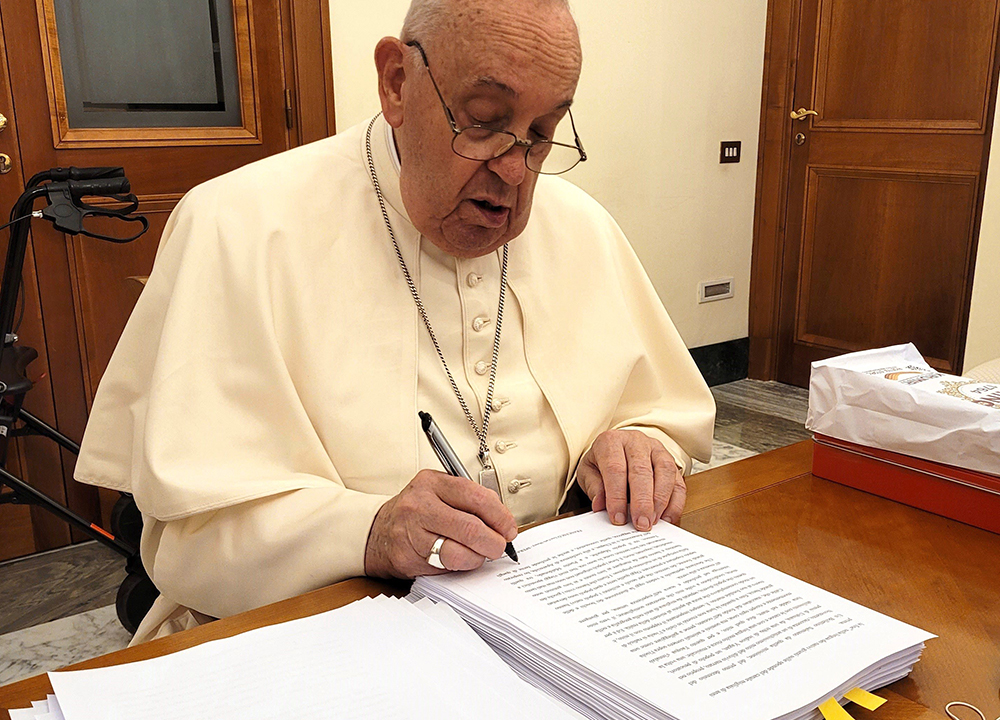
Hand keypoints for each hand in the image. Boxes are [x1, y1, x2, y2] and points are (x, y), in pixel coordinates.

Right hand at [364, 469, 517, 578]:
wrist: (376, 532)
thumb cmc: (415, 512)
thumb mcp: (438, 493)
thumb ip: (468, 501)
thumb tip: (503, 522)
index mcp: (432, 483)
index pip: (476, 497)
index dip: (500, 516)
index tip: (509, 528)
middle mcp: (419, 506)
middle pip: (471, 528)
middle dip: (494, 542)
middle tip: (499, 546)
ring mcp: (411, 533)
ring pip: (459, 553)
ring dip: (477, 558)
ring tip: (479, 554)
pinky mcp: (408, 558)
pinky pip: (445, 568)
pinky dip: (460, 566)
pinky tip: (459, 559)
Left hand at [576, 429, 684, 530]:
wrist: (615, 447)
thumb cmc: (601, 461)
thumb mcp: (588, 471)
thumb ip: (594, 487)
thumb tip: (600, 506)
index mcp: (611, 441)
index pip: (615, 469)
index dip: (617, 496)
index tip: (618, 518)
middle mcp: (636, 441)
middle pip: (641, 470)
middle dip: (642, 501)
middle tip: (641, 523)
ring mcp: (656, 449)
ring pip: (664, 472)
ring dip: (661, 500)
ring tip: (653, 521)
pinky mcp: (670, 461)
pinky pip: (678, 481)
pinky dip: (675, 502)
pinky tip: (667, 518)